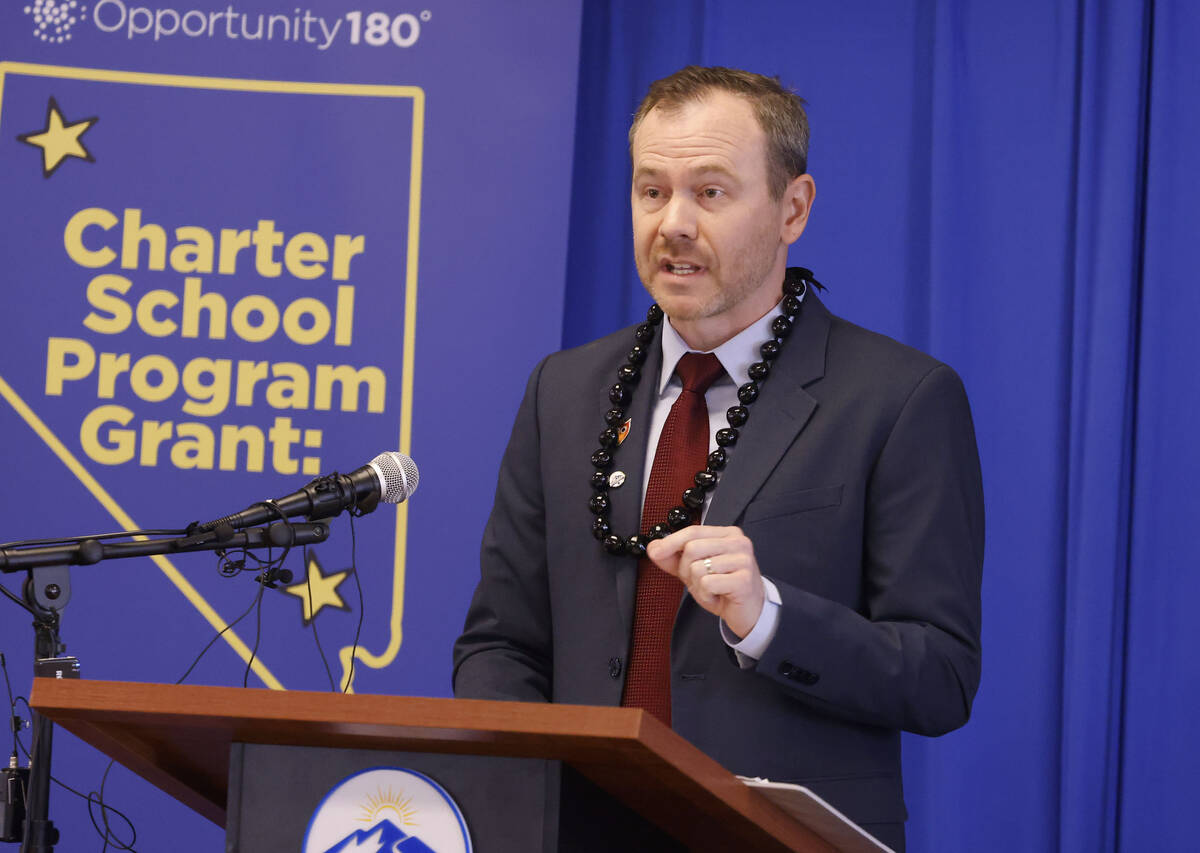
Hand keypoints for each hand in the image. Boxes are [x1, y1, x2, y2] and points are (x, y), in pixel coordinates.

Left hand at [644, 525, 764, 638]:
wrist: (749, 612)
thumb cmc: (723, 588)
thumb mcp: (694, 570)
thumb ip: (674, 558)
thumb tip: (653, 548)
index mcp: (727, 534)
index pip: (692, 532)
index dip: (670, 542)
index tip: (656, 552)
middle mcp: (738, 542)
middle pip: (692, 548)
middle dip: (687, 570)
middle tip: (700, 582)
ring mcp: (743, 559)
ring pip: (698, 568)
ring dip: (698, 586)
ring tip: (713, 590)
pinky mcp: (744, 579)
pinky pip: (708, 583)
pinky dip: (706, 595)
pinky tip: (718, 596)